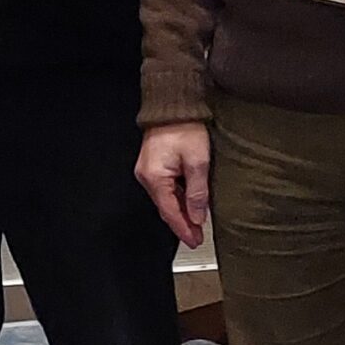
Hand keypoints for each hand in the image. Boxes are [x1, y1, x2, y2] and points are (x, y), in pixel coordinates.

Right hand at [136, 120, 210, 247]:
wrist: (173, 104)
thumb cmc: (185, 127)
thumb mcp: (198, 161)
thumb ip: (197, 192)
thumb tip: (197, 215)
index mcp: (155, 177)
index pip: (170, 212)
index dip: (184, 229)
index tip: (194, 241)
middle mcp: (146, 176)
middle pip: (166, 207)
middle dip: (182, 223)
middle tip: (197, 237)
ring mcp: (148, 170)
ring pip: (166, 198)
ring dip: (181, 210)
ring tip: (196, 223)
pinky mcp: (153, 164)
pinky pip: (165, 187)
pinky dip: (177, 197)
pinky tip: (189, 202)